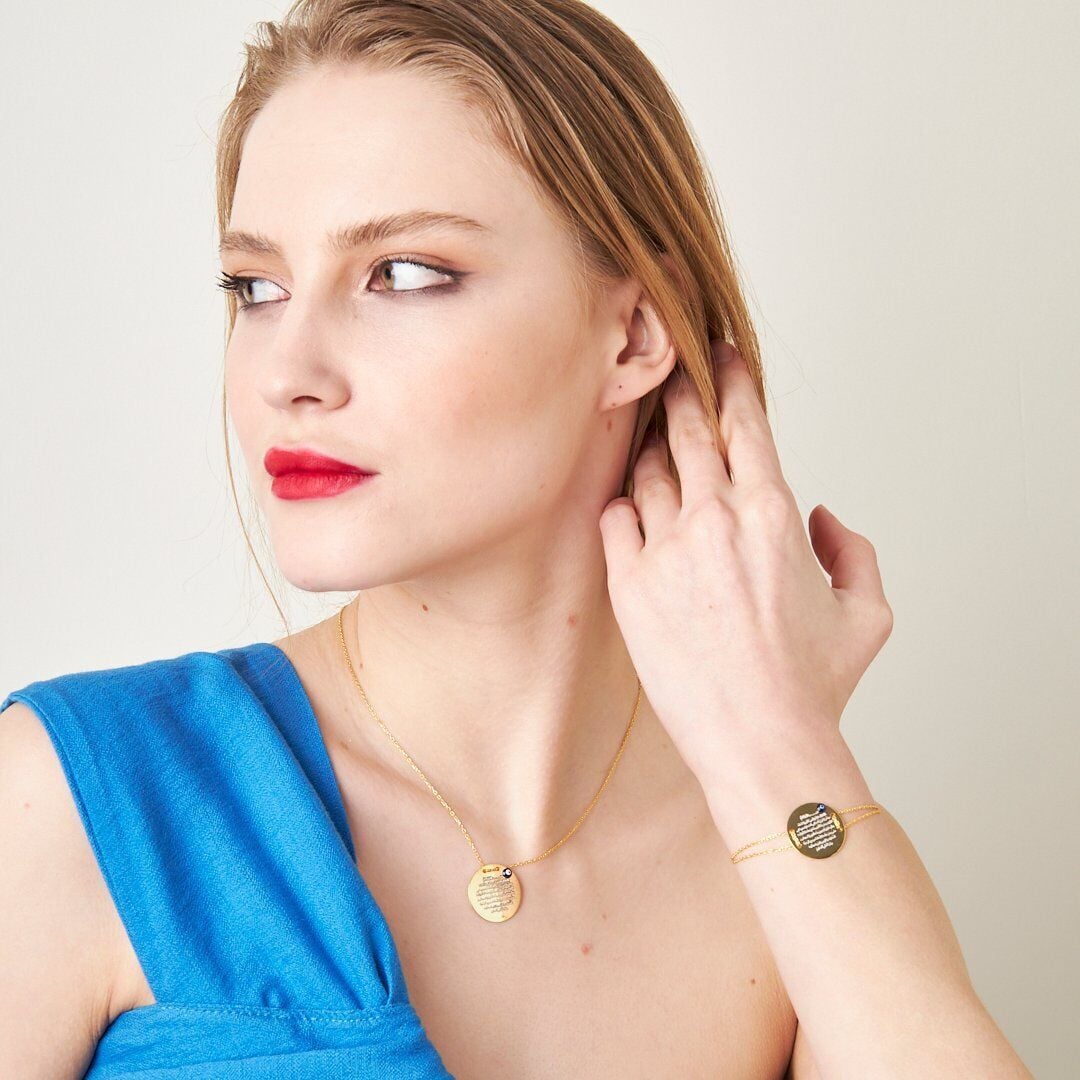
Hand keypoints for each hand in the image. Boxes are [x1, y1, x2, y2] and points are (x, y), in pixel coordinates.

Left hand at [598, 341, 893, 793]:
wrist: (759, 740)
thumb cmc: (813, 683)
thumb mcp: (868, 612)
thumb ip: (853, 549)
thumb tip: (823, 518)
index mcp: (774, 513)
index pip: (744, 422)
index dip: (729, 380)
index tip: (718, 356)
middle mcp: (715, 519)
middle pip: (686, 431)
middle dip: (677, 393)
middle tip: (669, 373)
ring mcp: (666, 549)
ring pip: (647, 472)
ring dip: (649, 450)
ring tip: (649, 441)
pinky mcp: (629, 584)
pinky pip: (614, 519)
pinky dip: (622, 504)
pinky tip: (630, 504)